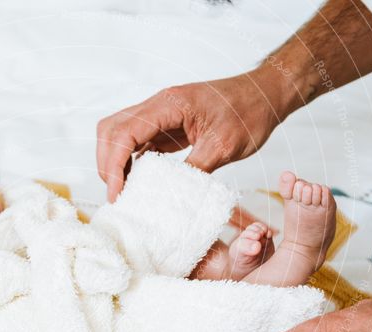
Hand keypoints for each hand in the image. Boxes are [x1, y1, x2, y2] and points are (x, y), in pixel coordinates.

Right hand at [96, 68, 288, 201]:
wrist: (265, 94)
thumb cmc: (249, 112)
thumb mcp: (224, 146)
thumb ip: (195, 170)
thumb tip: (171, 197)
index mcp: (169, 104)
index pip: (124, 132)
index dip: (113, 165)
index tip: (117, 193)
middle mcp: (158, 105)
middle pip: (111, 130)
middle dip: (107, 164)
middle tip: (117, 194)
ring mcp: (160, 115)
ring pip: (119, 134)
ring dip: (116, 162)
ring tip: (126, 191)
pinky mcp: (165, 125)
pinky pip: (137, 142)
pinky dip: (132, 162)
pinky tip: (140, 182)